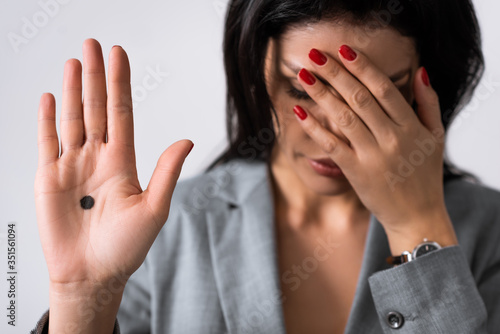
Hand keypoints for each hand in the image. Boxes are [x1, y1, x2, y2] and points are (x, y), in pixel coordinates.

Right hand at [35, 39, 192, 288]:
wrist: (92, 274)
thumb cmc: (125, 247)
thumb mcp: (153, 208)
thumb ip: (167, 172)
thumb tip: (187, 140)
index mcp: (123, 162)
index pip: (121, 113)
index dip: (120, 84)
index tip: (119, 56)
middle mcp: (98, 158)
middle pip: (96, 108)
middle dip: (95, 76)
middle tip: (93, 44)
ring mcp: (73, 166)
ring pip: (73, 119)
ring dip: (72, 90)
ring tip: (74, 61)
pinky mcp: (49, 178)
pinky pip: (47, 142)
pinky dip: (47, 120)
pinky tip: (50, 98)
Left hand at [293, 45, 453, 236]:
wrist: (417, 215)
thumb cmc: (425, 174)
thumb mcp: (435, 136)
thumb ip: (429, 103)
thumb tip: (419, 71)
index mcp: (410, 126)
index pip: (384, 88)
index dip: (362, 67)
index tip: (344, 50)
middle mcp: (391, 138)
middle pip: (359, 97)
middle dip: (335, 74)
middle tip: (316, 55)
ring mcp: (372, 155)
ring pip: (343, 118)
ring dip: (321, 94)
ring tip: (304, 76)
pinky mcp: (355, 171)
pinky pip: (331, 145)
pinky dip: (315, 127)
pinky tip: (300, 111)